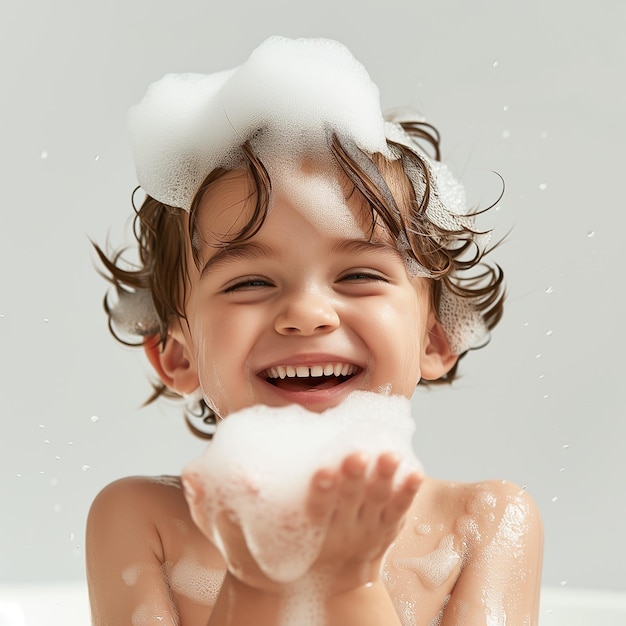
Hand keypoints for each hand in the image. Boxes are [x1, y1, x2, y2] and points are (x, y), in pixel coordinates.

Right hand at [183, 452, 422, 593]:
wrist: (299, 592)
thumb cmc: (263, 559)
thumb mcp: (231, 541)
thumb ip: (211, 507)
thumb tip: (191, 473)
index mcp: (297, 539)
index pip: (311, 515)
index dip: (319, 494)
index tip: (323, 470)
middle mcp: (332, 539)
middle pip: (347, 508)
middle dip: (355, 482)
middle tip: (358, 454)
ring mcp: (357, 538)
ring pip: (375, 510)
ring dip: (385, 484)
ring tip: (392, 455)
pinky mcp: (376, 536)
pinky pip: (395, 518)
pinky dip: (406, 497)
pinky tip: (415, 470)